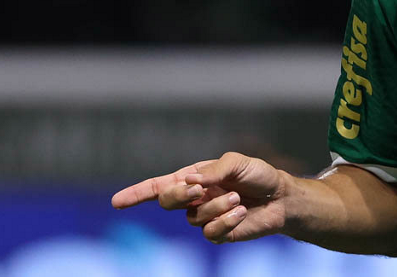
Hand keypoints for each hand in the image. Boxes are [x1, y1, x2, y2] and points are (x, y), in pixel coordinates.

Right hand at [111, 152, 289, 242]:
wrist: (281, 197)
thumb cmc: (258, 175)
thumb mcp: (237, 163)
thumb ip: (212, 170)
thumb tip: (188, 182)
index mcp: (193, 178)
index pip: (158, 186)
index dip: (136, 194)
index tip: (116, 203)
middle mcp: (194, 198)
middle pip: (167, 201)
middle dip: (180, 195)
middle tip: (201, 189)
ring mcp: (204, 217)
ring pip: (193, 217)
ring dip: (217, 206)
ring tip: (238, 197)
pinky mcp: (218, 233)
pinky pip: (210, 232)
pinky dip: (226, 221)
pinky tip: (241, 212)